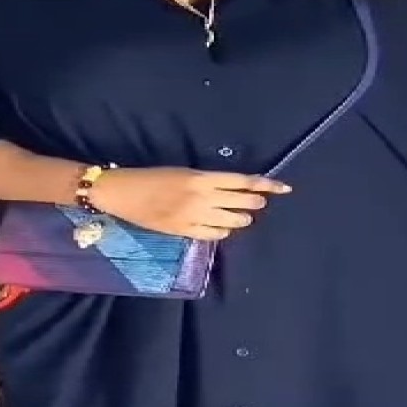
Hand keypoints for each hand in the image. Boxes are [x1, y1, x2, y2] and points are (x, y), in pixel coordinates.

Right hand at [87, 167, 290, 240]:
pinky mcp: (184, 231)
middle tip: (259, 202)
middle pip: (242, 201)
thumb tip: (232, 190)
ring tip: (243, 216)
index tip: (284, 187)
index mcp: (201, 178)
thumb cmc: (151, 177)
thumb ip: (208, 182)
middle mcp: (202, 198)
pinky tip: (223, 227)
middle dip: (255, 202)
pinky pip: (214, 234)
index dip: (266, 184)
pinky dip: (223, 230)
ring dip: (241, 218)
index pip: (243, 181)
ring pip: (232, 221)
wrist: (122, 193)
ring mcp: (194, 217)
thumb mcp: (182, 172)